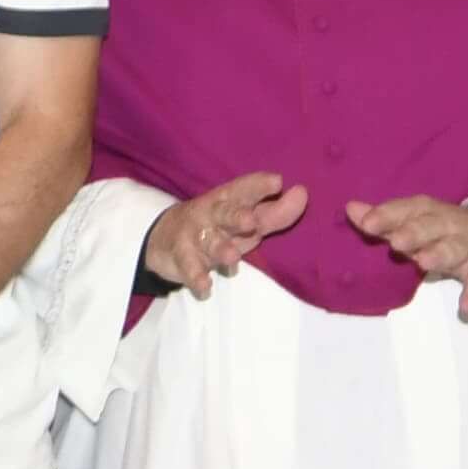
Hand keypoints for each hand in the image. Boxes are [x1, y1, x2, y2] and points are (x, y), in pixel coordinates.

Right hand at [145, 171, 306, 292]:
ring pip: (208, 242)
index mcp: (228, 201)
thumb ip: (275, 212)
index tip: (277, 181)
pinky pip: (189, 268)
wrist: (164, 239)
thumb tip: (303, 194)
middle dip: (236, 216)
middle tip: (250, 221)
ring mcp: (195, 237)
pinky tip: (205, 286)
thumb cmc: (217, 226)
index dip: (258, 186)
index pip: (244, 190)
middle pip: (224, 214)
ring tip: (231, 258)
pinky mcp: (182, 259)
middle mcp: (211, 215)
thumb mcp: (245, 218)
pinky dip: (196, 277)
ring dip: (219, 249)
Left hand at [348, 195, 467, 322]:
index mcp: (428, 213)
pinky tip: (464, 309)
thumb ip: (386, 220)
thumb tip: (351, 208)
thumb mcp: (417, 222)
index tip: (366, 223)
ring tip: (424, 263)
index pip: (406, 209)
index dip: (387, 215)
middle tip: (396, 242)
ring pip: (455, 249)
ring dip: (440, 254)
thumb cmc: (445, 231)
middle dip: (414, 232)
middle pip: (431, 226)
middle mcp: (449, 226)